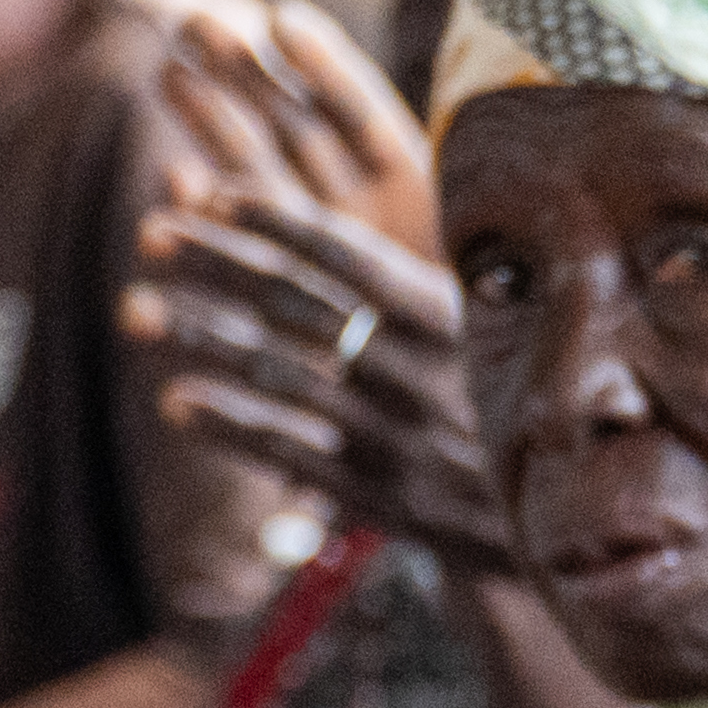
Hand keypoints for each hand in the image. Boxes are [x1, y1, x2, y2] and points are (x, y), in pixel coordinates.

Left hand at [128, 1, 504, 573]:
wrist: (571, 517)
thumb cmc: (510, 400)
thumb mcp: (493, 326)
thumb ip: (422, 276)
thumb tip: (351, 214)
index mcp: (446, 314)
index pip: (345, 252)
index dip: (271, 218)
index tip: (211, 190)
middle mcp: (416, 368)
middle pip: (297, 302)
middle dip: (216, 261)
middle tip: (151, 233)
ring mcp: (394, 433)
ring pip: (278, 374)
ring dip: (201, 336)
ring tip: (137, 309)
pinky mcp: (378, 494)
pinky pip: (290, 450)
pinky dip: (231, 423)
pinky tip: (177, 400)